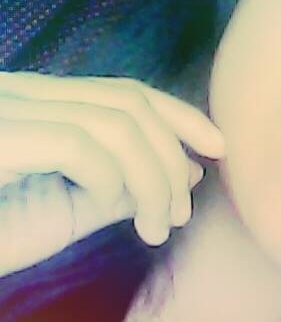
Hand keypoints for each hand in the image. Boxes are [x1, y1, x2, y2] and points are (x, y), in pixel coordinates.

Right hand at [0, 71, 224, 276]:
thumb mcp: (70, 211)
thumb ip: (124, 188)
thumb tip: (190, 172)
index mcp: (40, 103)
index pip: (125, 93)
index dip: (181, 116)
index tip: (218, 148)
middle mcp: (21, 93)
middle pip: (130, 103)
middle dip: (172, 159)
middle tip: (181, 214)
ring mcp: (6, 109)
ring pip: (116, 125)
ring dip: (152, 182)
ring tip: (154, 228)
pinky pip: (78, 145)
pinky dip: (109, 180)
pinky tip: (104, 206)